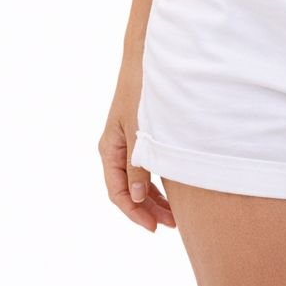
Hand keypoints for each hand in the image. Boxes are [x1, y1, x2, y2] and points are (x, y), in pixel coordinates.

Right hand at [98, 56, 175, 232]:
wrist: (145, 58)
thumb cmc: (142, 91)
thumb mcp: (140, 130)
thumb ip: (138, 164)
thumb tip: (136, 198)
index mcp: (110, 149)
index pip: (118, 193)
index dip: (134, 213)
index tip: (153, 228)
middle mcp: (116, 148)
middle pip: (129, 189)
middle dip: (148, 209)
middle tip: (172, 224)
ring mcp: (127, 140)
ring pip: (138, 179)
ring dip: (154, 197)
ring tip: (175, 214)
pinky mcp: (139, 132)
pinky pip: (145, 164)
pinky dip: (157, 179)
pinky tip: (172, 187)